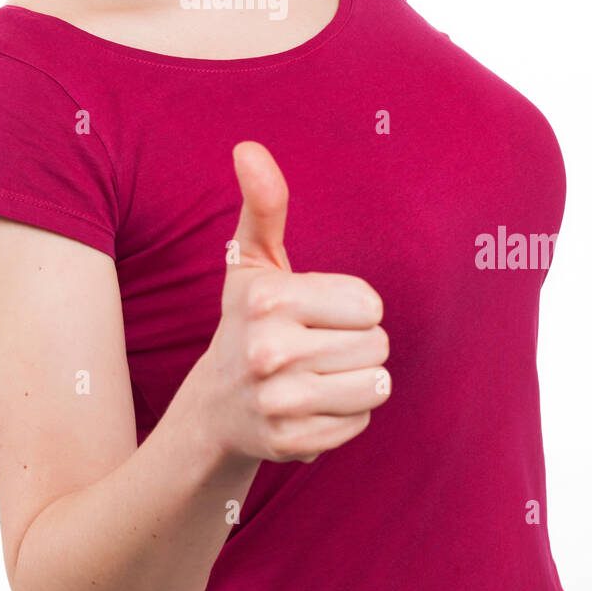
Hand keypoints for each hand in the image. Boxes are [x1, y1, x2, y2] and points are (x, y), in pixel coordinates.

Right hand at [196, 140, 390, 464]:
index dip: (354, 308)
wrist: (214, 406)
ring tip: (320, 373)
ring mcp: (278, 402)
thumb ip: (262, 204)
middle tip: (317, 345)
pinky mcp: (291, 443)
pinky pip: (359, 422)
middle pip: (377, 346)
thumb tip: (247, 147)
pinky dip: (346, 415)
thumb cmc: (247, 319)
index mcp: (267, 300)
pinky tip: (313, 404)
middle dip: (358, 344)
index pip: (371, 306)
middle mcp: (268, 352)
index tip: (319, 312)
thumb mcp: (252, 261)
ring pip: (374, 385)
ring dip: (358, 380)